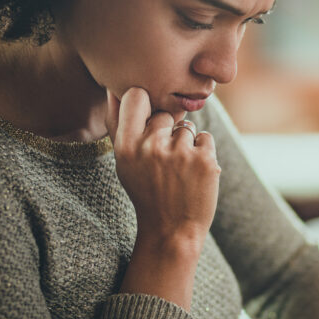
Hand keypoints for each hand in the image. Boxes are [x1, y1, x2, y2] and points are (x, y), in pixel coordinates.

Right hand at [105, 87, 220, 308]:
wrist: (172, 230)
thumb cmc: (146, 192)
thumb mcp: (124, 162)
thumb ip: (119, 125)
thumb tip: (113, 88)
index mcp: (125, 147)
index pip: (135, 95)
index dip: (145, 103)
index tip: (147, 119)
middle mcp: (151, 147)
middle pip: (165, 114)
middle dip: (167, 132)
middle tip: (164, 162)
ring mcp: (180, 153)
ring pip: (187, 128)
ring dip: (187, 145)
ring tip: (179, 172)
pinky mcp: (205, 160)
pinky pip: (206, 138)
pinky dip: (204, 153)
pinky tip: (194, 174)